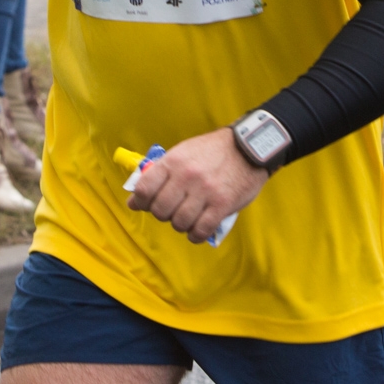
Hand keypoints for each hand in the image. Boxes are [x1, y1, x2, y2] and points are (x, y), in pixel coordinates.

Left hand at [128, 127, 267, 243]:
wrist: (249, 148)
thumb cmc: (213, 151)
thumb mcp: (183, 152)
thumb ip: (160, 174)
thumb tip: (135, 201)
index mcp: (174, 161)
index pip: (144, 190)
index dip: (142, 202)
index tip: (148, 204)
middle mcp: (186, 176)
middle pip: (160, 210)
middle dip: (163, 214)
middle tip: (172, 210)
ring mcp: (204, 192)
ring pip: (179, 223)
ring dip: (181, 224)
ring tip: (187, 218)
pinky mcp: (222, 204)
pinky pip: (200, 230)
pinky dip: (195, 235)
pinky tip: (197, 230)